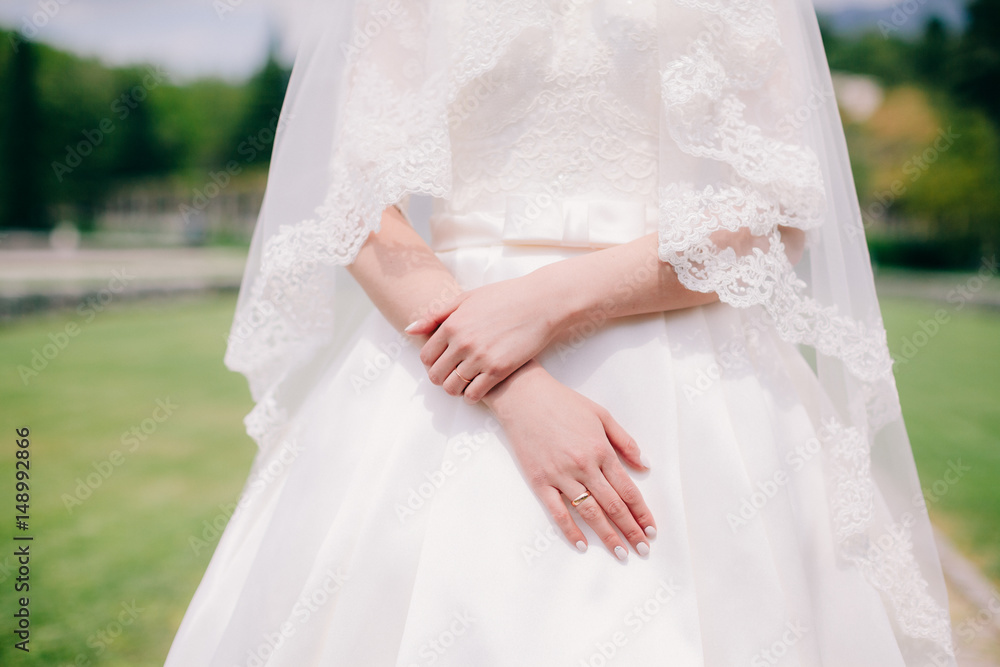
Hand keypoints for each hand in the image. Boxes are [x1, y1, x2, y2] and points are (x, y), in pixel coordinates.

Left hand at [405, 271, 572, 402]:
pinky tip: (477, 390)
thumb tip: (410, 330)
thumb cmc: (504, 297)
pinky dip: (471, 396)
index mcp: (452, 324)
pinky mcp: (499, 369)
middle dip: (441, 378)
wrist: (540, 302)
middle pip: (436, 375)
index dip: (431, 363)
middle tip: (451, 376)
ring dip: (455, 389)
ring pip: (452, 388)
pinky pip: (474, 394)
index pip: (426, 356)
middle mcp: (462, 342)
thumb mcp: (466, 299)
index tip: (441, 362)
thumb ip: (436, 315)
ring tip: (463, 384)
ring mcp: (480, 357)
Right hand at [483, 360, 655, 559]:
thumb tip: (644, 465)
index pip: (627, 489)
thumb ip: (624, 441)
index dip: (641, 512)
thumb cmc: (563, 403)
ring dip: (607, 535)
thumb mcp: (601, 415)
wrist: (524, 397)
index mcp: (601, 450)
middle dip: (630, 530)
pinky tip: (581, 545)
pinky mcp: (540, 481)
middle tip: (642, 549)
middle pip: (613, 506)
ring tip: (621, 553)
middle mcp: (584, 466)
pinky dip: (570, 530)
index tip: (651, 529)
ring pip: (590, 512)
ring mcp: (561, 475)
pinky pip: (557, 511)